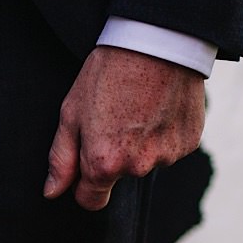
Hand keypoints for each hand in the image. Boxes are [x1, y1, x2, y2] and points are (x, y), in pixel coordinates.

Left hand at [44, 46, 206, 210]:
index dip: (85, 185)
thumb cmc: (107, 73)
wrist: (156, 42)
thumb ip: (61, 159)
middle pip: (120, 176)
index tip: (86, 163)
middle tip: (114, 115)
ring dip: (142, 143)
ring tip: (138, 106)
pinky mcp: (190, 141)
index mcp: (104, 164)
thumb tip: (52, 192)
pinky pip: (171, 146)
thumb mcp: (71, 113)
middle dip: (114, 155)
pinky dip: (164, 132)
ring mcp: (167, 155)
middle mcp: (137, 167)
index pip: (91, 201)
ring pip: (148, 160)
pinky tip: (159, 105)